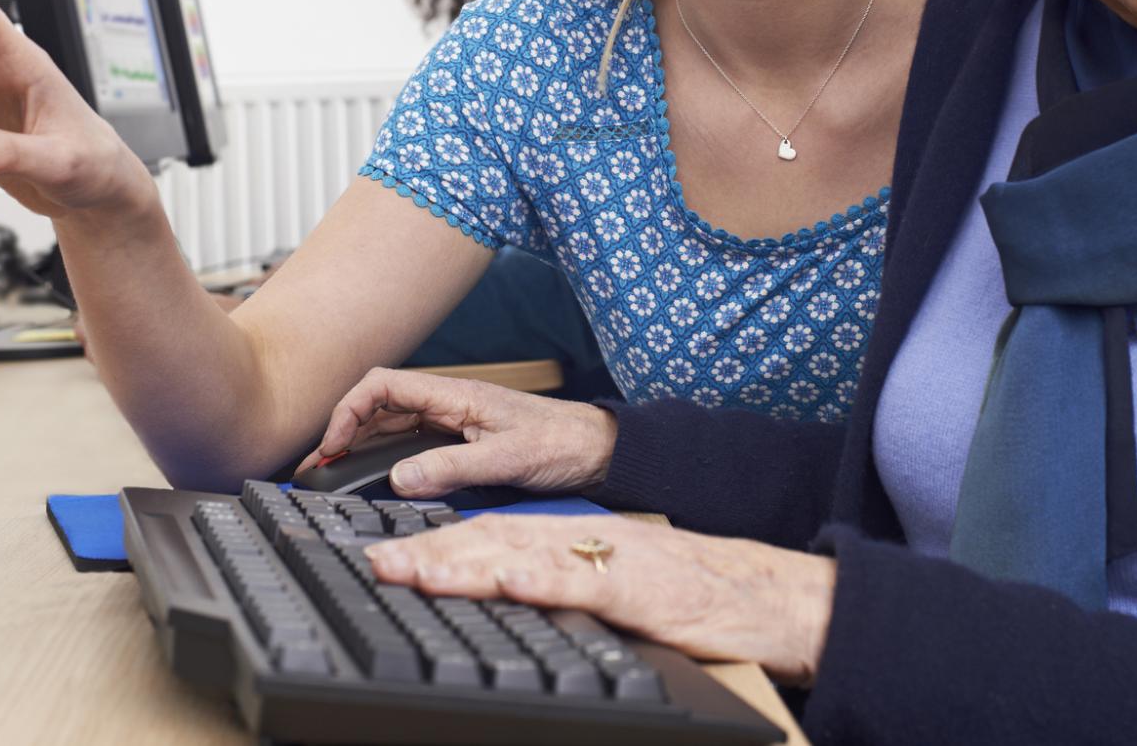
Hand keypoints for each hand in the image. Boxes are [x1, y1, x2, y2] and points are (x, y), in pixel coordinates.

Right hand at [294, 368, 617, 497]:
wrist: (598, 451)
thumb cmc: (562, 444)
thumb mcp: (506, 459)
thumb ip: (452, 469)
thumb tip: (400, 479)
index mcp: (455, 395)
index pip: (383, 386)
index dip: (348, 410)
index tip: (332, 446)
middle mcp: (448, 405)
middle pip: (378, 407)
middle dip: (341, 432)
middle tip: (315, 468)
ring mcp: (453, 423)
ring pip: (391, 427)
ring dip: (358, 446)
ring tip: (330, 474)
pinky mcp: (461, 442)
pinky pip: (410, 445)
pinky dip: (382, 457)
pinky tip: (371, 477)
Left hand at [364, 515, 836, 684]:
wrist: (760, 593)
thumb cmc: (688, 597)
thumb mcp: (610, 590)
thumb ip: (560, 589)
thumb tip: (504, 598)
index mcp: (573, 542)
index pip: (490, 538)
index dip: (435, 545)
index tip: (386, 558)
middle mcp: (583, 541)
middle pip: (492, 540)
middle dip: (429, 551)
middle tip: (375, 564)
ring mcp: (608, 560)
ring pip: (524, 554)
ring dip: (463, 563)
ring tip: (413, 571)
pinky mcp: (637, 588)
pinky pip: (583, 582)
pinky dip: (542, 581)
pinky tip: (505, 583)